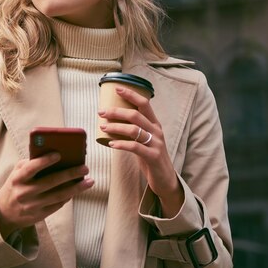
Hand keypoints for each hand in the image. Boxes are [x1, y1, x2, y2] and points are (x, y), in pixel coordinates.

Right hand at [0, 152, 93, 238]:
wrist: (4, 212)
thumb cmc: (16, 185)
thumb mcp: (17, 172)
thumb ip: (31, 163)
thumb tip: (56, 155)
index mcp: (18, 178)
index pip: (31, 168)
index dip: (44, 161)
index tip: (59, 154)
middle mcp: (24, 192)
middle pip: (50, 182)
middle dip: (70, 174)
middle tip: (85, 168)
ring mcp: (32, 205)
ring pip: (58, 196)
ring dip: (76, 188)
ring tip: (90, 181)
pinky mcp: (39, 215)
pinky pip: (58, 205)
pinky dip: (69, 196)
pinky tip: (78, 189)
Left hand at [98, 86, 183, 217]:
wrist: (165, 179)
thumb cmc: (150, 157)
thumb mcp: (144, 140)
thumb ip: (133, 131)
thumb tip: (111, 122)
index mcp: (154, 124)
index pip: (144, 103)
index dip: (131, 94)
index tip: (117, 88)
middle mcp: (157, 131)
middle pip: (135, 115)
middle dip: (116, 111)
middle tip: (101, 112)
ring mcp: (156, 143)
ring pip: (134, 129)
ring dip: (116, 127)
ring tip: (103, 127)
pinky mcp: (153, 156)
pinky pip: (135, 147)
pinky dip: (121, 144)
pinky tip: (111, 144)